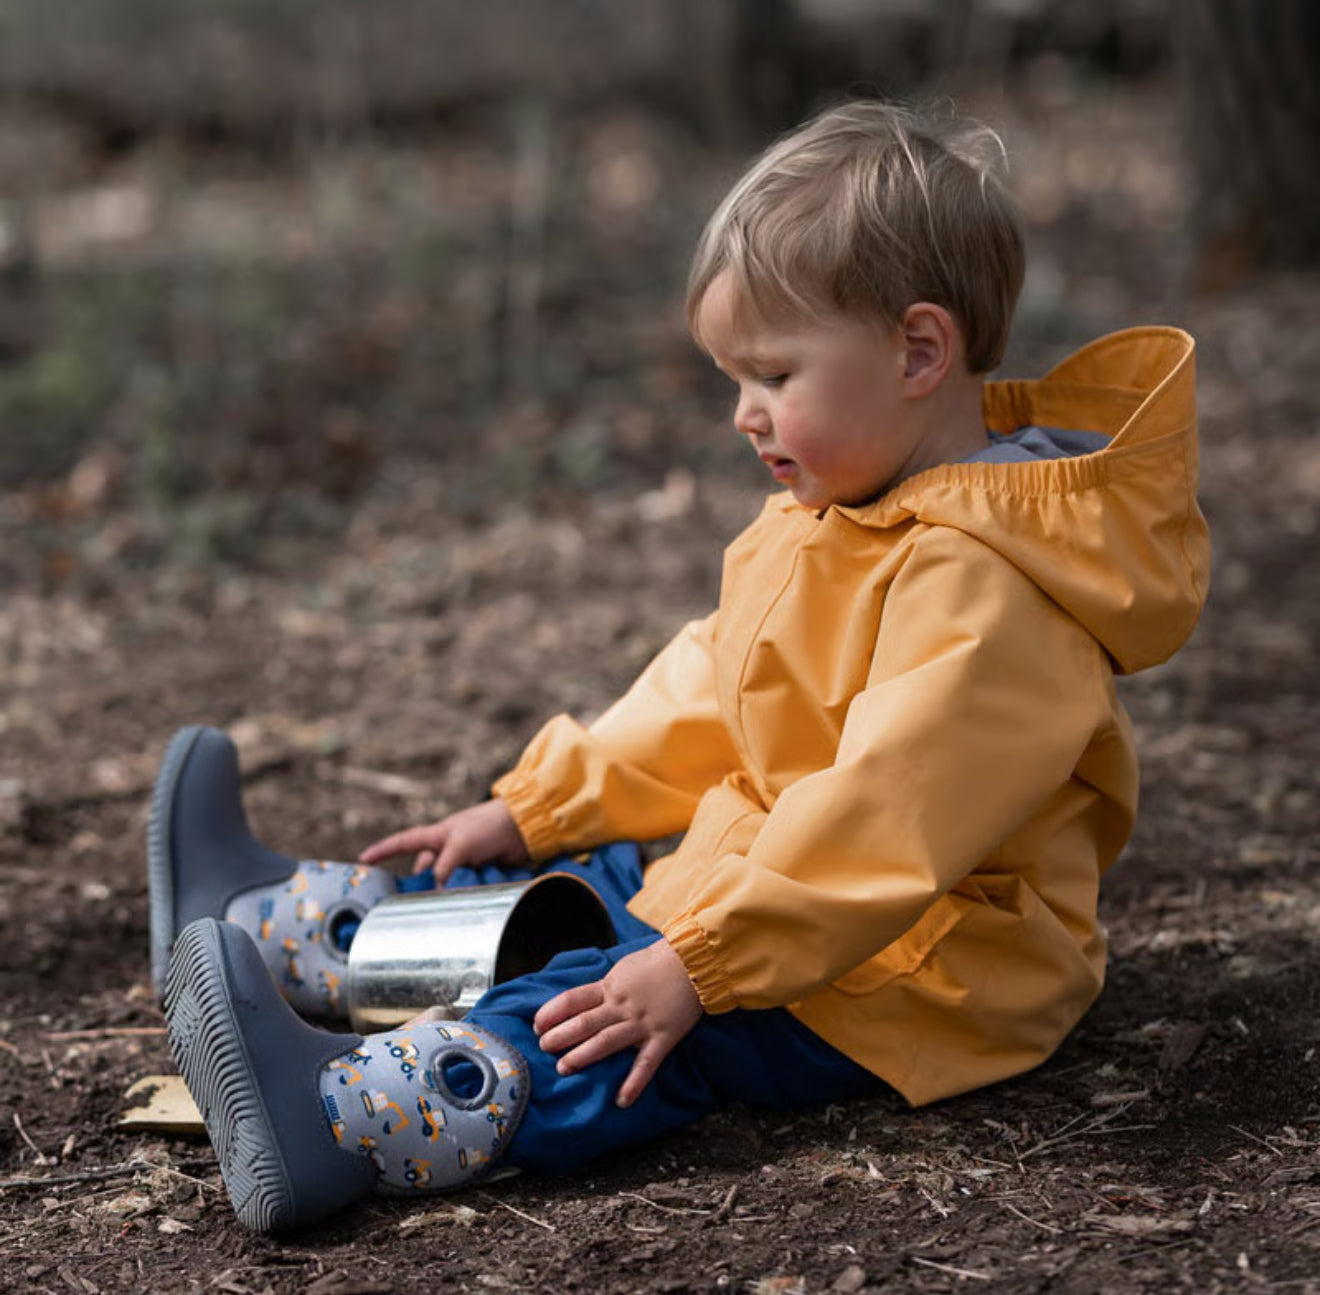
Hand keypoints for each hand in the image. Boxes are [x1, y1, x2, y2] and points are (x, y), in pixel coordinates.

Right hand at [358, 799, 530, 881]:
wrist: (526, 828)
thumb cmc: (489, 825)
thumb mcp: (460, 844)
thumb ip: (444, 868)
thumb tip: (435, 891)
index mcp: (437, 836)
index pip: (403, 843)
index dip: (382, 852)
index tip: (362, 861)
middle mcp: (447, 849)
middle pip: (426, 874)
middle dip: (426, 888)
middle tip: (422, 904)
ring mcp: (464, 862)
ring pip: (447, 885)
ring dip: (452, 892)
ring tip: (456, 898)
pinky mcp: (480, 873)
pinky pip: (467, 889)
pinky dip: (470, 893)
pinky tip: (475, 896)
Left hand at [533, 939, 702, 1107]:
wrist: (692, 961)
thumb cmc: (656, 963)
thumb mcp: (623, 968)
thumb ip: (605, 986)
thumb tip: (583, 1000)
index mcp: (610, 986)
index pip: (573, 999)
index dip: (552, 1012)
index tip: (537, 1024)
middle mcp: (622, 1006)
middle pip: (584, 1023)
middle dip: (560, 1036)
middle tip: (544, 1048)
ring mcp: (642, 1023)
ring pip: (606, 1042)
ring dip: (583, 1056)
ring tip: (563, 1068)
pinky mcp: (663, 1037)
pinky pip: (646, 1064)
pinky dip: (634, 1083)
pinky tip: (621, 1101)